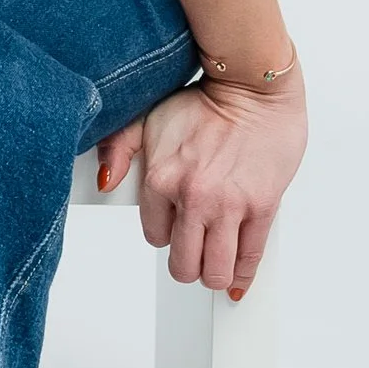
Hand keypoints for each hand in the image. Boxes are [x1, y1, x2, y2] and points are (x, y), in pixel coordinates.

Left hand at [93, 69, 305, 294]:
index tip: (176, 224)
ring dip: (213, 274)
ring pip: (216, 272)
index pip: (155, 236)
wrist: (254, 88)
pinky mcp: (262, 207)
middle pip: (184, 266)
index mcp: (162, 178)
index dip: (166, 233)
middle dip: (187, 265)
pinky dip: (243, 276)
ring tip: (214, 263)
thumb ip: (120, 147)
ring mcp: (230, 205)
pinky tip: (237, 278)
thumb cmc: (207, 102)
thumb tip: (106, 179)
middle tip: (194, 252)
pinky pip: (249, 258)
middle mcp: (194, 197)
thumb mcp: (150, 118)